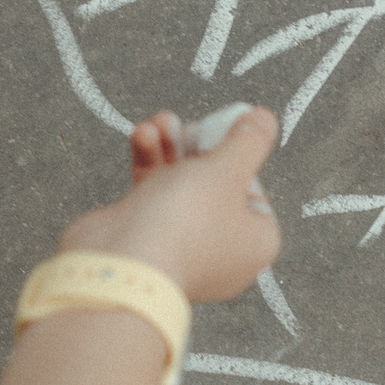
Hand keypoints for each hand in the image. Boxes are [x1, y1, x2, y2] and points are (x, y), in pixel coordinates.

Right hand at [58, 105, 280, 302]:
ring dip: (169, 148)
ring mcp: (182, 246)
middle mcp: (222, 250)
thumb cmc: (181, 228)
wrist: (119, 263)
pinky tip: (143, 137)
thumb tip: (265, 120)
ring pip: (181, 186)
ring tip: (159, 123)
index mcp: (254, 243)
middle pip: (215, 183)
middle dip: (196, 146)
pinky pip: (154, 195)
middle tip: (187, 127)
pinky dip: (149, 163)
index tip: (225, 129)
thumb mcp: (226, 170)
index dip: (237, 156)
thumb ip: (248, 141)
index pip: (254, 189)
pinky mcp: (149, 238)